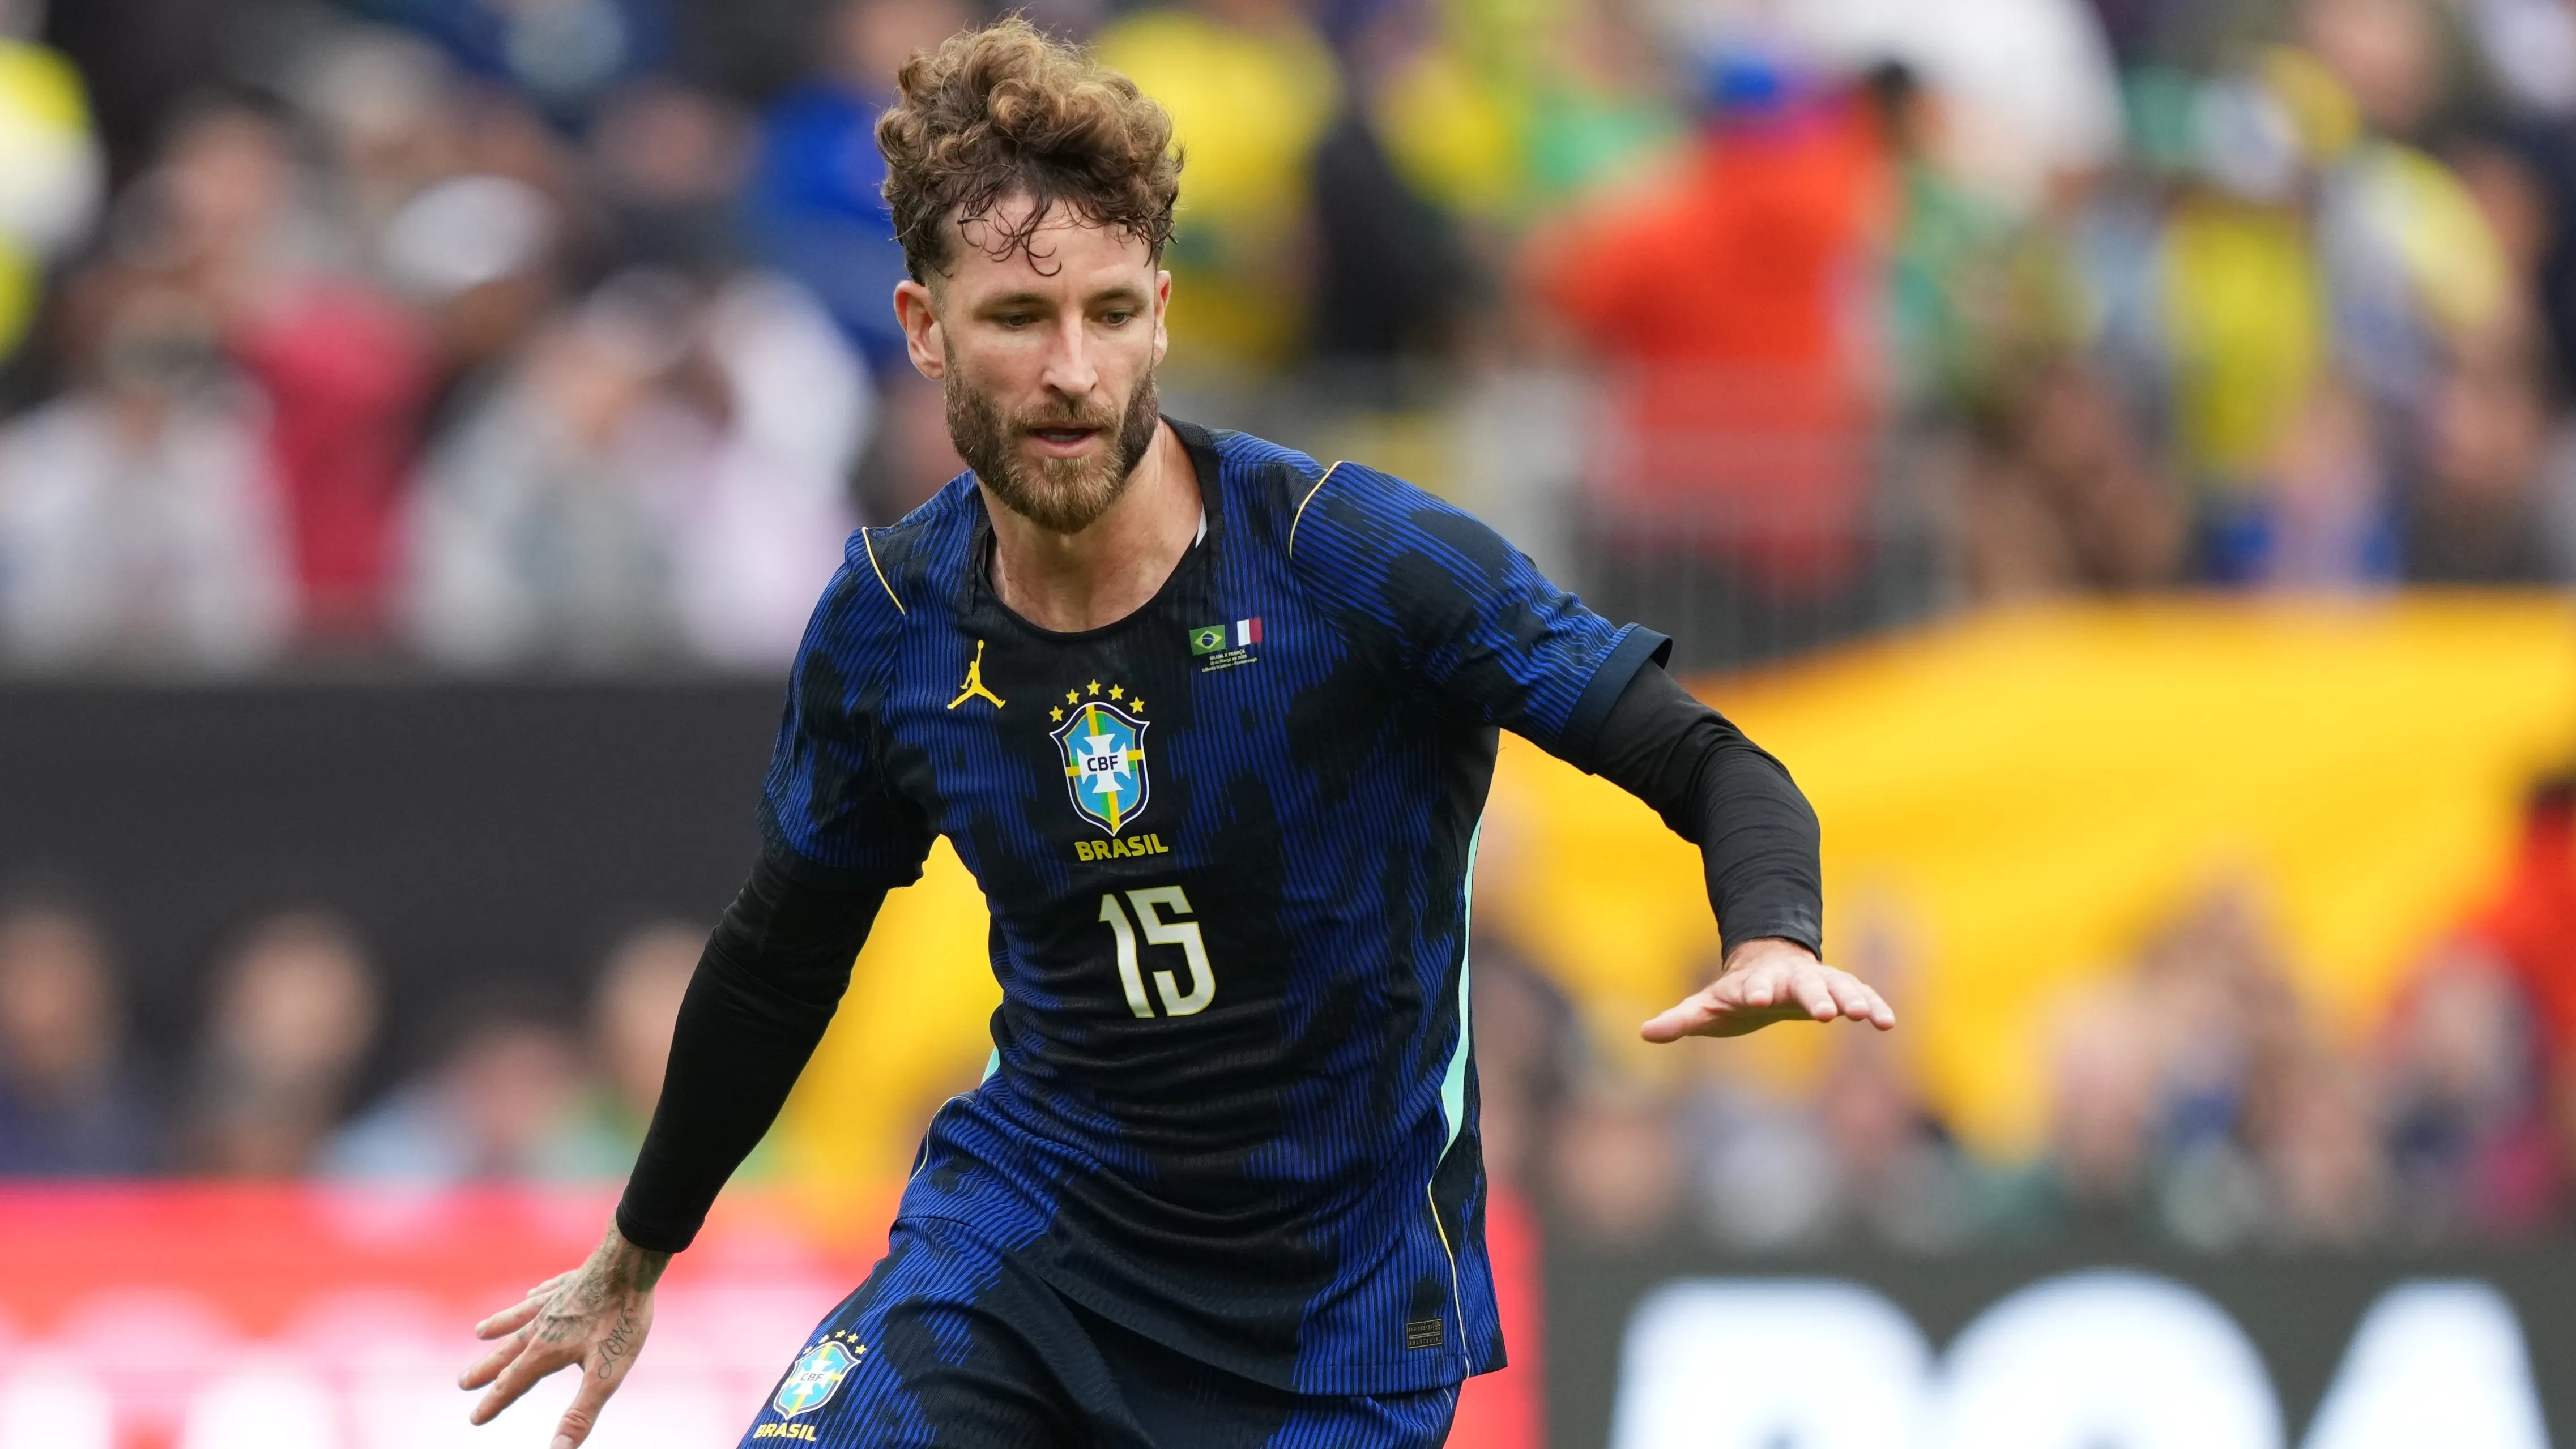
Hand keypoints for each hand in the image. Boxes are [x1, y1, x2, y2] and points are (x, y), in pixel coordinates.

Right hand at [460, 1224, 670, 1447]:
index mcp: (546, 1351)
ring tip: (481, 1331)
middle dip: (487, 1370)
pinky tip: (529, 1295)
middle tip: (463, 1382)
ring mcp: (555, 1300)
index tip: (474, 1419)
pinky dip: (532, 1298)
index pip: (513, 1384)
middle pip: (508, 1352)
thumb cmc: (622, 1319)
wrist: (631, 1263)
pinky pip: (544, 1292)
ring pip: (519, 1317)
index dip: (494, 1404)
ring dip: (499, 1326)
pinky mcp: (571, 1281)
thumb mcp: (606, 1375)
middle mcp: (543, 1325)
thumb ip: (581, 1413)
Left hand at [1641, 937, 1895, 1041]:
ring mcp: (1818, 982)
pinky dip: (1873, 1006)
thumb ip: (1680, 1019)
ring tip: (1865, 1017)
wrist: (1769, 965)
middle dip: (1815, 997)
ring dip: (1851, 1000)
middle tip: (1826, 1012)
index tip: (1756, 998)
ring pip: (1838, 986)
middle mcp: (1789, 979)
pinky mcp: (1839, 991)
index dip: (1753, 991)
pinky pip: (1860, 996)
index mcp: (1754, 982)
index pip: (1752, 986)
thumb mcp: (1707, 1006)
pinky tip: (1887, 1022)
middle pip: (1802, 985)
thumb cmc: (1735, 993)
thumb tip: (1645, 1033)